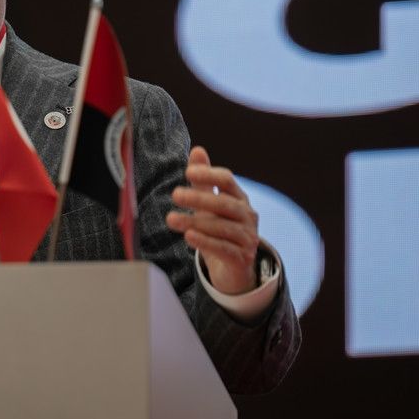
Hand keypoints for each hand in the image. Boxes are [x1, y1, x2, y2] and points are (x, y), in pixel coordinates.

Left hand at [166, 146, 258, 294]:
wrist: (234, 268)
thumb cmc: (219, 230)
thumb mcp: (209, 205)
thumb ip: (203, 181)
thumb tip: (197, 150)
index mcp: (239, 198)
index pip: (227, 180)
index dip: (209, 174)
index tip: (188, 171)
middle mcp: (247, 216)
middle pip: (223, 203)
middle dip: (198, 198)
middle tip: (175, 194)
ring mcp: (247, 238)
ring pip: (221, 227)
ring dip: (194, 222)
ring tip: (171, 219)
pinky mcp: (242, 258)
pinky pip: (223, 248)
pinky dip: (205, 242)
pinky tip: (188, 236)